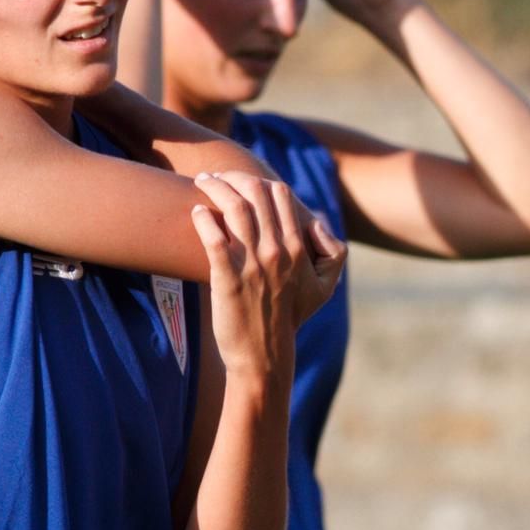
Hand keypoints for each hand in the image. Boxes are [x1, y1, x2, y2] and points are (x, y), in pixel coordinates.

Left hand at [189, 171, 346, 378]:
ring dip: (215, 188)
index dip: (259, 181)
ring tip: (201, 182)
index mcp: (298, 248)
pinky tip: (196, 211)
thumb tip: (318, 221)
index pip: (280, 195)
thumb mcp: (325, 287)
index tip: (242, 180)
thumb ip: (333, 252)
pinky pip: (212, 237)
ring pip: (234, 207)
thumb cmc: (291, 318)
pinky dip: (203, 218)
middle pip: (255, 193)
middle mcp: (276, 250)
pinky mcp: (226, 277)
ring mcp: (251, 263)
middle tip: (214, 176)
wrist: (264, 354)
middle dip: (232, 176)